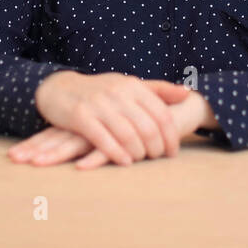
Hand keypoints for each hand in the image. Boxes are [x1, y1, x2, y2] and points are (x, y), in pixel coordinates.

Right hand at [23, 72, 191, 166]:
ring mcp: (99, 104)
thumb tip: (188, 92)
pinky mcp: (80, 117)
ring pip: (128, 135)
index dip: (171, 136)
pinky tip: (124, 162)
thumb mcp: (129, 84)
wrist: (60, 87)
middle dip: (156, 148)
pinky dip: (116, 153)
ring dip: (138, 153)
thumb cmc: (100, 90)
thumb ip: (158, 89)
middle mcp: (118, 93)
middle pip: (148, 127)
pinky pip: (103, 139)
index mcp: (134, 86)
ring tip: (140, 160)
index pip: (161, 115)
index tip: (172, 152)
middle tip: (156, 158)